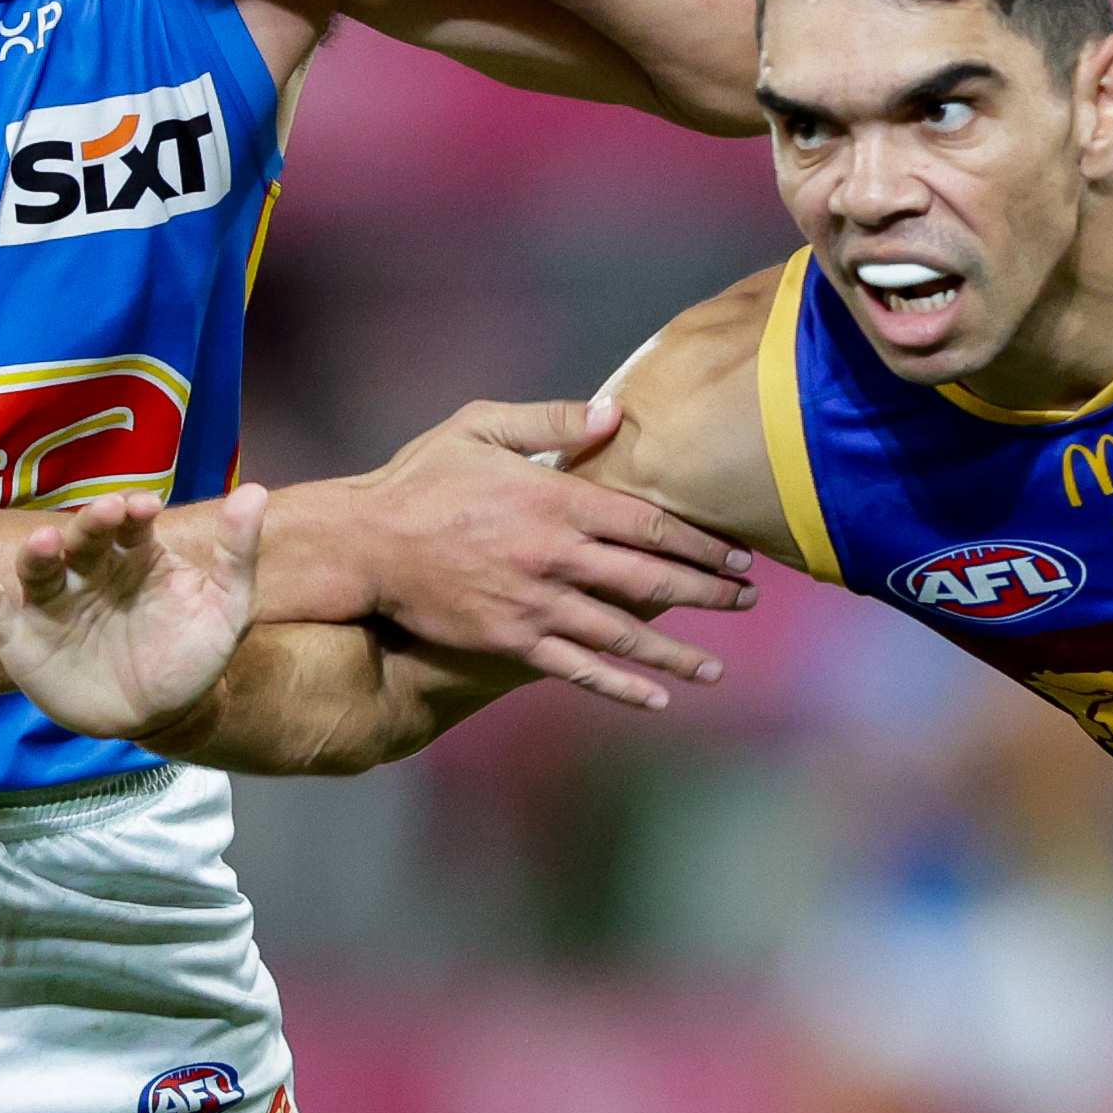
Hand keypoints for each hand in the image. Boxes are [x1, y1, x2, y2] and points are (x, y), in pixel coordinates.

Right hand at [0, 486, 266, 740]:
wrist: (167, 715)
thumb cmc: (194, 653)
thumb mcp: (227, 607)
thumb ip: (238, 553)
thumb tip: (255, 491)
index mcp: (135, 556)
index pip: (130, 524)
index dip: (133, 513)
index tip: (143, 507)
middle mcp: (90, 571)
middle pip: (83, 540)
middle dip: (91, 524)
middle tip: (104, 513)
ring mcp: (54, 604)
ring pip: (38, 569)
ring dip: (38, 552)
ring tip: (46, 543)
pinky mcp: (24, 639)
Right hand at [334, 397, 752, 711]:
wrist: (364, 544)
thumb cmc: (422, 478)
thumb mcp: (481, 426)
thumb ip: (552, 421)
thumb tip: (616, 413)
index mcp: (554, 500)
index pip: (647, 525)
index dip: (699, 543)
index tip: (736, 555)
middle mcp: (555, 555)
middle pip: (650, 580)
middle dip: (707, 593)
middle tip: (747, 601)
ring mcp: (535, 604)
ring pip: (622, 634)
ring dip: (675, 653)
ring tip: (715, 667)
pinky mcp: (511, 641)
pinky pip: (577, 669)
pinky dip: (619, 686)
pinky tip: (655, 699)